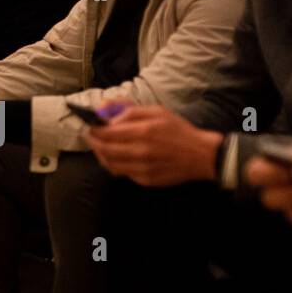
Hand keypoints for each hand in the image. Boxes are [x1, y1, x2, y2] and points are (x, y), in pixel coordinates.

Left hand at [86, 105, 221, 186]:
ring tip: (100, 147)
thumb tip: (109, 116)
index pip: (107, 133)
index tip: (90, 127)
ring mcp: (142, 168)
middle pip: (104, 150)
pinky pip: (122, 173)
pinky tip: (116, 157)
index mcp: (143, 132)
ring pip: (110, 164)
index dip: (94, 130)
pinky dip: (114, 165)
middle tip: (91, 137)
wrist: (201, 155)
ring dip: (101, 155)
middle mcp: (140, 152)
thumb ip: (131, 112)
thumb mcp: (158, 112)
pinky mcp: (145, 180)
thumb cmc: (179, 131)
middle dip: (94, 143)